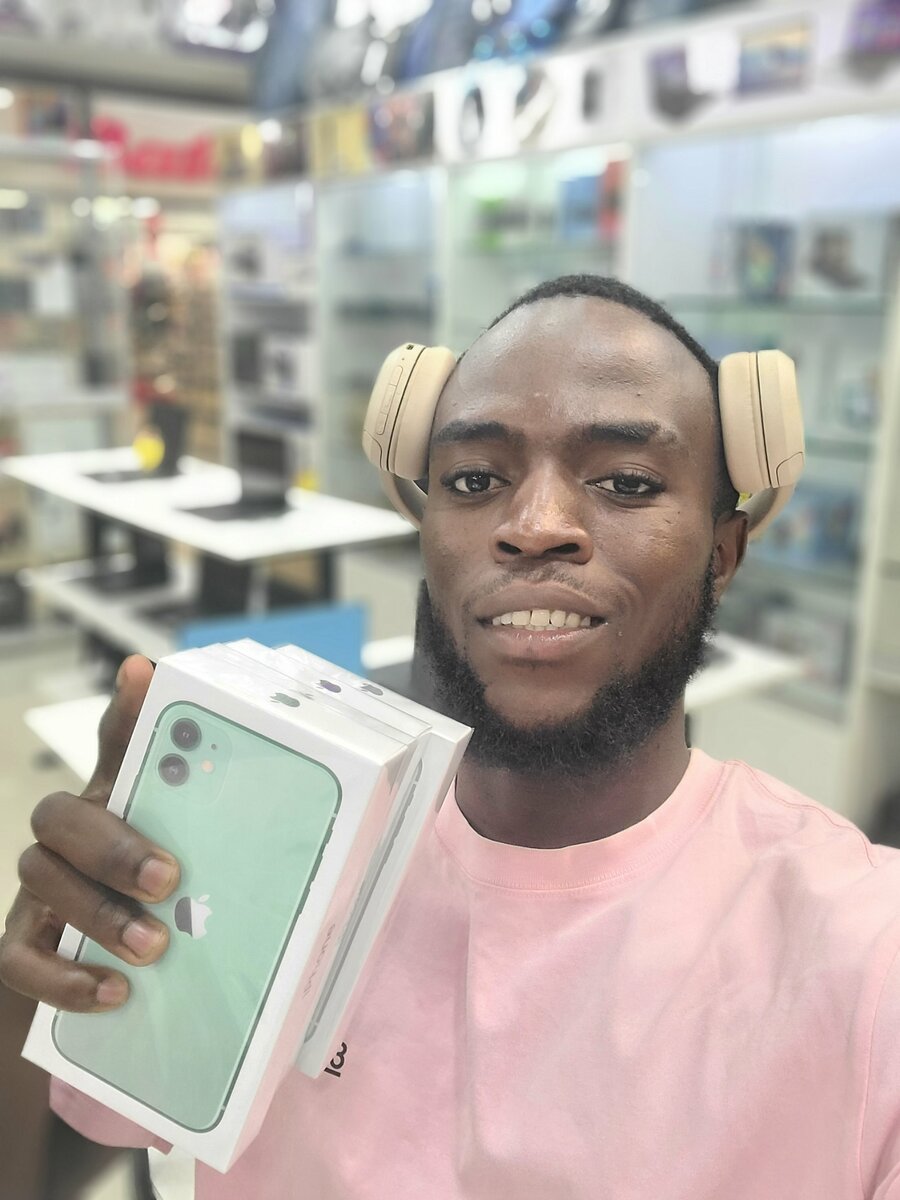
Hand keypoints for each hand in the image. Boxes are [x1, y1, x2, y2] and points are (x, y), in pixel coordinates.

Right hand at [0, 656, 179, 1012]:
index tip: (145, 675)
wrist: (109, 986)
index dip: (126, 711)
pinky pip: (20, 959)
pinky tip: (114, 993)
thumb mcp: (193, 861)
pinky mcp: (21, 946)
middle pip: (61, 815)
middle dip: (112, 846)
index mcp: (115, 804)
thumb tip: (251, 768)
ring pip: (41, 879)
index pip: (115, 744)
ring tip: (154, 947)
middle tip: (168, 880)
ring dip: (98, 913)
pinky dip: (65, 979)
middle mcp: (71, 836)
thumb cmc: (160, 908)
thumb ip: (210, 820)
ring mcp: (39, 890)